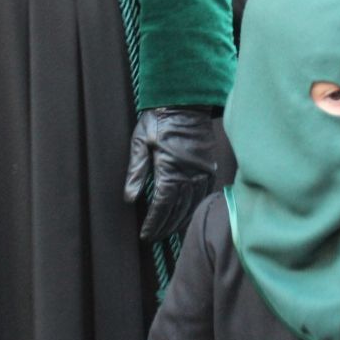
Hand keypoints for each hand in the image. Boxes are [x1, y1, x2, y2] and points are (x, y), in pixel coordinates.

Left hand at [124, 106, 215, 241]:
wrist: (185, 102)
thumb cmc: (159, 120)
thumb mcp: (140, 141)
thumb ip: (136, 171)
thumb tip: (130, 198)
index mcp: (170, 169)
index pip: (162, 206)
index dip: (153, 223)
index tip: (145, 234)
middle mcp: (189, 174)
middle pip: (177, 210)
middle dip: (164, 227)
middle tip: (153, 237)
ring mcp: (202, 171)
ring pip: (192, 205)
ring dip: (179, 221)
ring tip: (167, 231)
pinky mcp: (209, 167)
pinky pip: (203, 195)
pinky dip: (193, 208)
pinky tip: (186, 215)